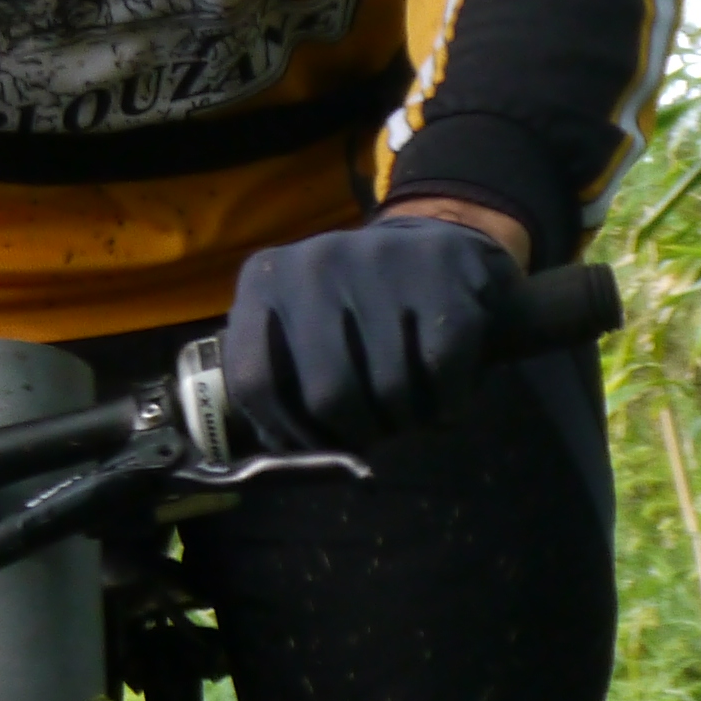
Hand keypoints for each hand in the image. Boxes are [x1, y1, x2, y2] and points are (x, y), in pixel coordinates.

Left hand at [224, 211, 526, 452]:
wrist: (438, 247)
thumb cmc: (356, 308)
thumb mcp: (300, 327)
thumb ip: (281, 380)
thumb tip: (289, 454)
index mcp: (265, 280)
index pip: (253, 381)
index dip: (285, 434)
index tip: (314, 450)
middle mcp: (314, 263)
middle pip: (327, 396)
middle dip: (356, 434)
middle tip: (373, 432)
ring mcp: (378, 261)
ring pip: (391, 392)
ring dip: (405, 421)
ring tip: (407, 407)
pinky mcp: (438, 272)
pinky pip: (442, 374)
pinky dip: (448, 402)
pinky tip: (443, 391)